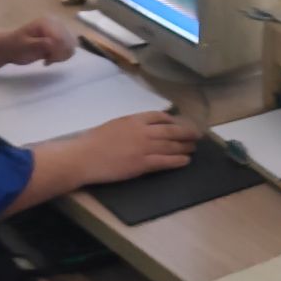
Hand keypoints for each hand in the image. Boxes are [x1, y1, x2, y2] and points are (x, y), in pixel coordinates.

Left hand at [0, 16, 77, 75]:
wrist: (8, 47)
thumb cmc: (15, 46)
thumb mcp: (25, 46)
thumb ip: (41, 44)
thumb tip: (55, 44)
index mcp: (47, 23)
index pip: (62, 38)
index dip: (58, 51)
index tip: (48, 59)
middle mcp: (56, 24)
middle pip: (70, 41)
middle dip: (61, 53)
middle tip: (48, 59)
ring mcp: (58, 31)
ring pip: (71, 45)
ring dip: (62, 55)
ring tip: (49, 58)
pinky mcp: (58, 38)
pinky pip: (68, 48)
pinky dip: (62, 55)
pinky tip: (50, 57)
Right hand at [71, 112, 200, 183]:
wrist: (84, 157)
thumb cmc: (92, 142)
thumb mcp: (113, 125)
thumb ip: (129, 125)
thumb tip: (139, 127)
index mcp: (134, 119)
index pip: (159, 116)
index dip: (172, 120)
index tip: (178, 124)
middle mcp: (143, 131)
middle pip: (171, 131)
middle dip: (186, 132)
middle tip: (197, 135)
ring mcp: (144, 148)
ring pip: (171, 146)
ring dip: (185, 146)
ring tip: (194, 148)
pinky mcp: (142, 164)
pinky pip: (165, 161)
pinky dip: (178, 161)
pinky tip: (186, 161)